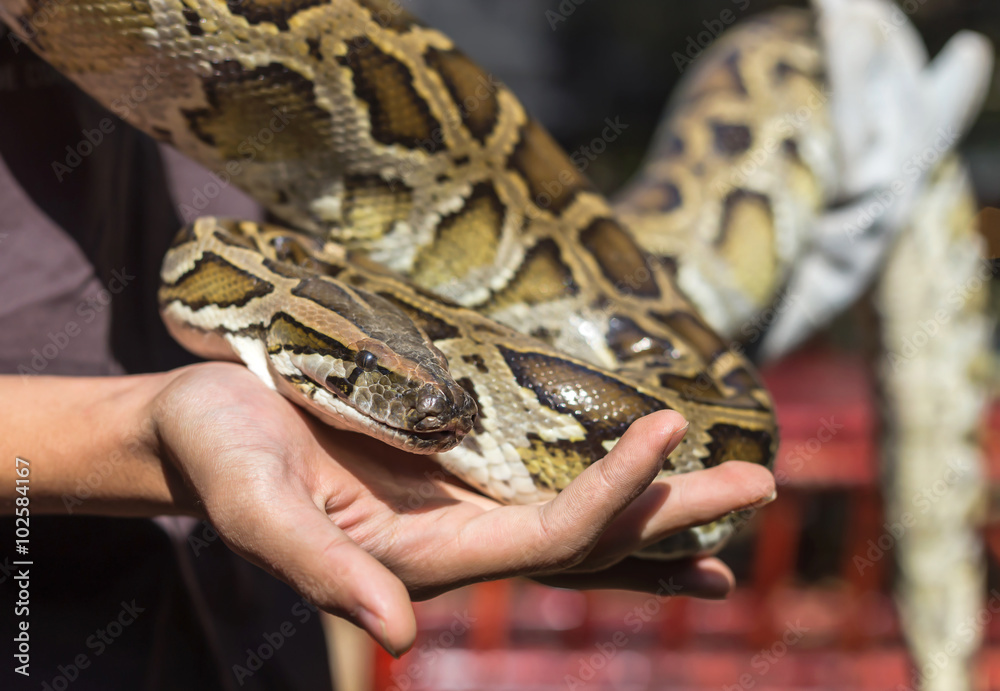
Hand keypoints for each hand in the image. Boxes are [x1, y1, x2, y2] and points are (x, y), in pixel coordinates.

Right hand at [149, 362, 775, 655]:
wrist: (204, 426)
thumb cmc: (221, 454)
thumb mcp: (259, 509)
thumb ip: (322, 570)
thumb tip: (402, 639)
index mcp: (421, 554)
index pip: (547, 537)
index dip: (612, 496)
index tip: (668, 434)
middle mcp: (458, 537)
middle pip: (590, 536)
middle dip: (676, 515)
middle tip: (763, 482)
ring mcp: (462, 504)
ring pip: (582, 516)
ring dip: (662, 510)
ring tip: (742, 497)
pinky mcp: (454, 469)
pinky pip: (548, 484)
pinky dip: (608, 489)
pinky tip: (651, 482)